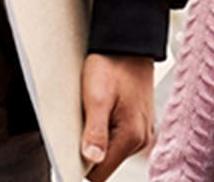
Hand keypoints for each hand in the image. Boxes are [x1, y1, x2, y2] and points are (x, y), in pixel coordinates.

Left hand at [79, 53, 154, 178]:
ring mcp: (142, 132)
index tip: (71, 147)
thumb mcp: (97, 97)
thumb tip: (92, 159)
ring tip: (93, 111)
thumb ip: (95, 131)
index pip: (100, 173)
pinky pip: (119, 136)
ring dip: (98, 136)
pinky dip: (107, 128)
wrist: (128, 45)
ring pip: (112, 149)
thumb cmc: (112, 66)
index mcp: (131, 137)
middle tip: (82, 121)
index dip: (82, 164)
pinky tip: (103, 109)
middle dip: (90, 148)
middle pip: (106, 162)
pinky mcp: (139, 123)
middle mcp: (141, 139)